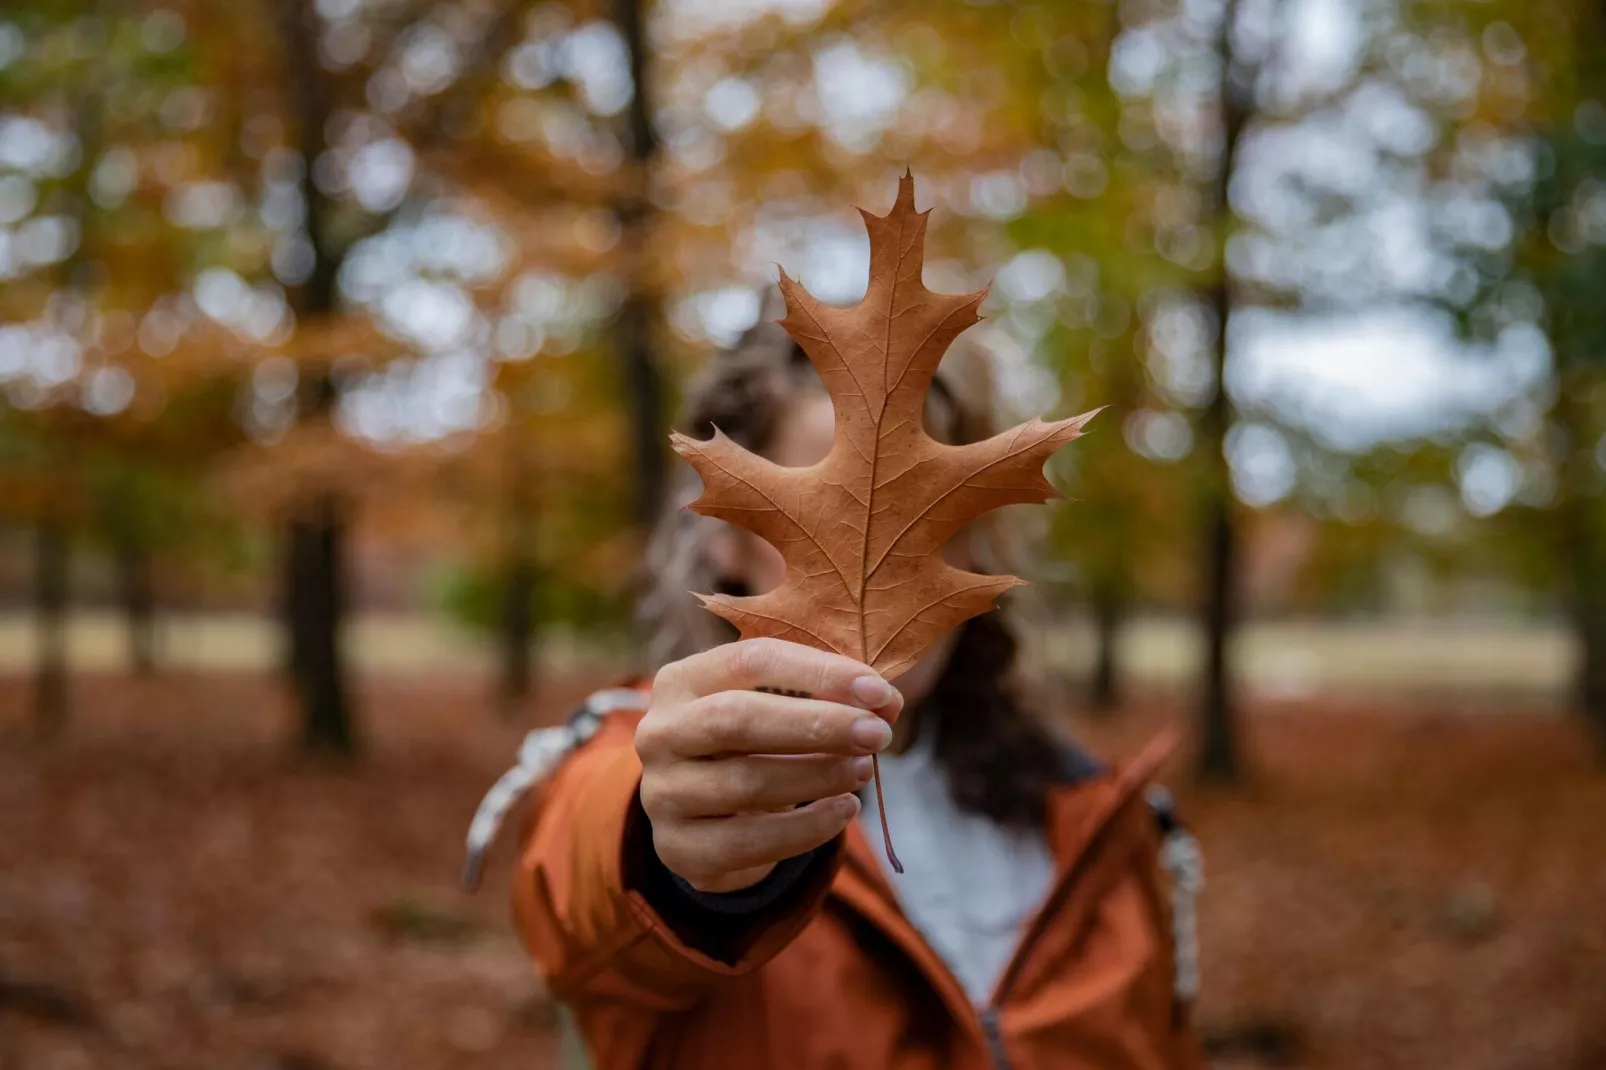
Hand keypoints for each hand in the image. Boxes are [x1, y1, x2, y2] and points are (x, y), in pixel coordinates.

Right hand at [635, 638, 902, 892]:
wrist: (704, 814)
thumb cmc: (750, 742)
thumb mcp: (778, 705)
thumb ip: (827, 694)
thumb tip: (887, 702)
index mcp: (682, 680)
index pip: (751, 661)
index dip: (819, 673)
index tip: (878, 690)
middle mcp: (660, 733)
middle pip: (737, 719)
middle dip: (816, 725)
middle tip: (877, 734)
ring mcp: (663, 793)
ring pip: (747, 783)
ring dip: (817, 776)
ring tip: (863, 770)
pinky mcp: (679, 848)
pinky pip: (749, 842)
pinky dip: (806, 828)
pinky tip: (844, 810)